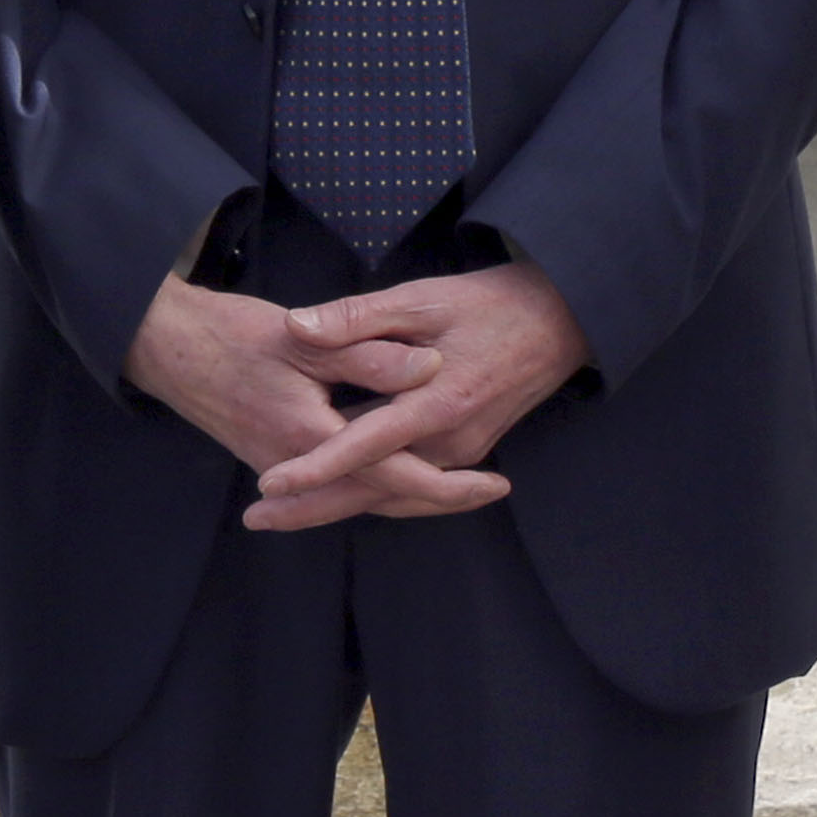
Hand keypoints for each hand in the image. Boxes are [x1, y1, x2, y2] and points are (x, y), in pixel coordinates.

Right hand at [122, 275, 481, 518]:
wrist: (164, 347)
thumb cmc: (231, 333)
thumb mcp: (304, 335)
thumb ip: (370, 353)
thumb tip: (432, 369)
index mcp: (312, 436)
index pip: (396, 475)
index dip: (450, 484)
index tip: (496, 484)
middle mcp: (298, 467)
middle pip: (382, 498)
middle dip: (438, 500)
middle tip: (490, 492)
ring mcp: (281, 469)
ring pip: (357, 497)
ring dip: (406, 497)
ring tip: (457, 490)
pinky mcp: (272, 461)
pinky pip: (334, 487)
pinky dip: (370, 487)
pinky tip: (394, 478)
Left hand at [243, 262, 589, 531]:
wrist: (560, 321)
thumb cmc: (491, 303)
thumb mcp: (422, 298)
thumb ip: (358, 316)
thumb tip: (297, 325)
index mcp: (439, 401)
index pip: (367, 445)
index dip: (317, 467)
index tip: (271, 483)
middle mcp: (452, 440)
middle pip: (374, 489)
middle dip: (313, 508)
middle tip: (255, 518)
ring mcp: (462, 452)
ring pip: (393, 494)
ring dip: (338, 505)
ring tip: (283, 513)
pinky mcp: (465, 452)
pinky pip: (412, 484)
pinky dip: (373, 494)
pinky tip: (336, 495)